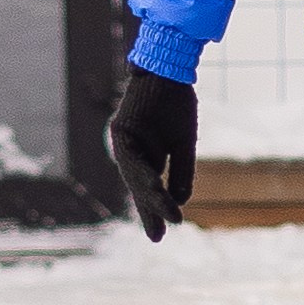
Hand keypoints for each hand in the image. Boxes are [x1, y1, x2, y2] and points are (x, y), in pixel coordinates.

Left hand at [109, 68, 197, 240]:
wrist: (169, 68)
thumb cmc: (176, 103)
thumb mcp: (184, 143)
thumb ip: (181, 171)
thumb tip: (179, 202)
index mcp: (147, 155)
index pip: (148, 189)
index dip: (154, 210)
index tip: (160, 236)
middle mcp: (132, 151)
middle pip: (139, 186)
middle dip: (150, 210)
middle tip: (159, 236)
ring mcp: (124, 141)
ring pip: (134, 176)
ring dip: (148, 195)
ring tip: (164, 214)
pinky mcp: (120, 129)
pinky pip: (131, 157)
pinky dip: (142, 173)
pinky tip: (153, 188)